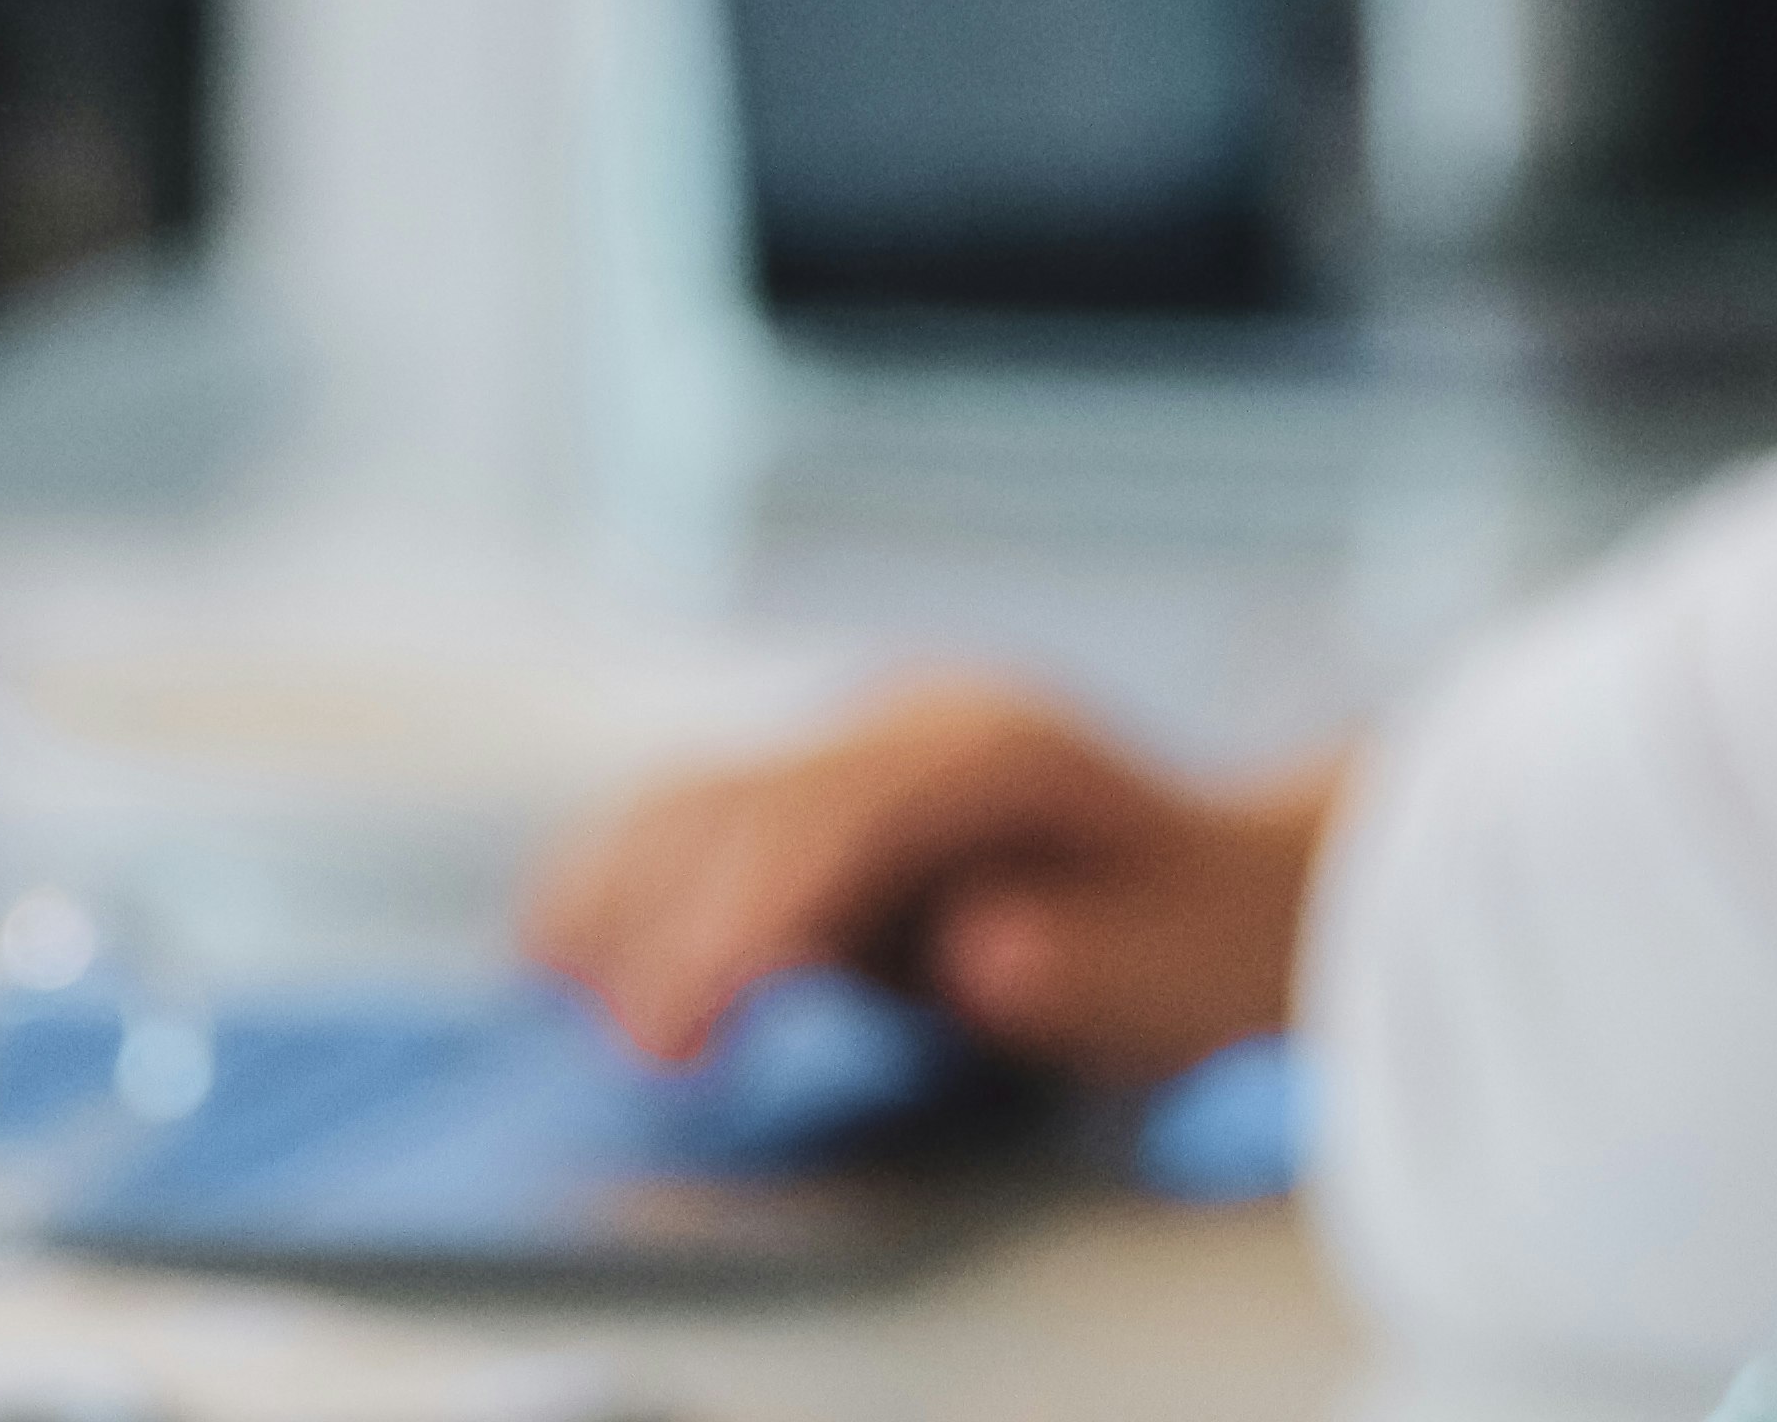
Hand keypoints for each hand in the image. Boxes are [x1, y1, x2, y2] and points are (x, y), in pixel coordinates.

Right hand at [521, 676, 1344, 1086]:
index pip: (841, 814)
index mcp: (998, 750)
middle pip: (748, 792)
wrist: (1228, 879)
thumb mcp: (1183, 970)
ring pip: (701, 788)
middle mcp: (912, 723)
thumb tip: (986, 957)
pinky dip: (622, 872)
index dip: (749, 914)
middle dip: (667, 916)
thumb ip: (1090, 968)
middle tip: (635, 1053)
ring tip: (548, 983)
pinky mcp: (820, 787)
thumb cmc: (1201, 940)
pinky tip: (558, 944)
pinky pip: (698, 814)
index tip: (683, 1025)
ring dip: (616, 883)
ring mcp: (859, 741)